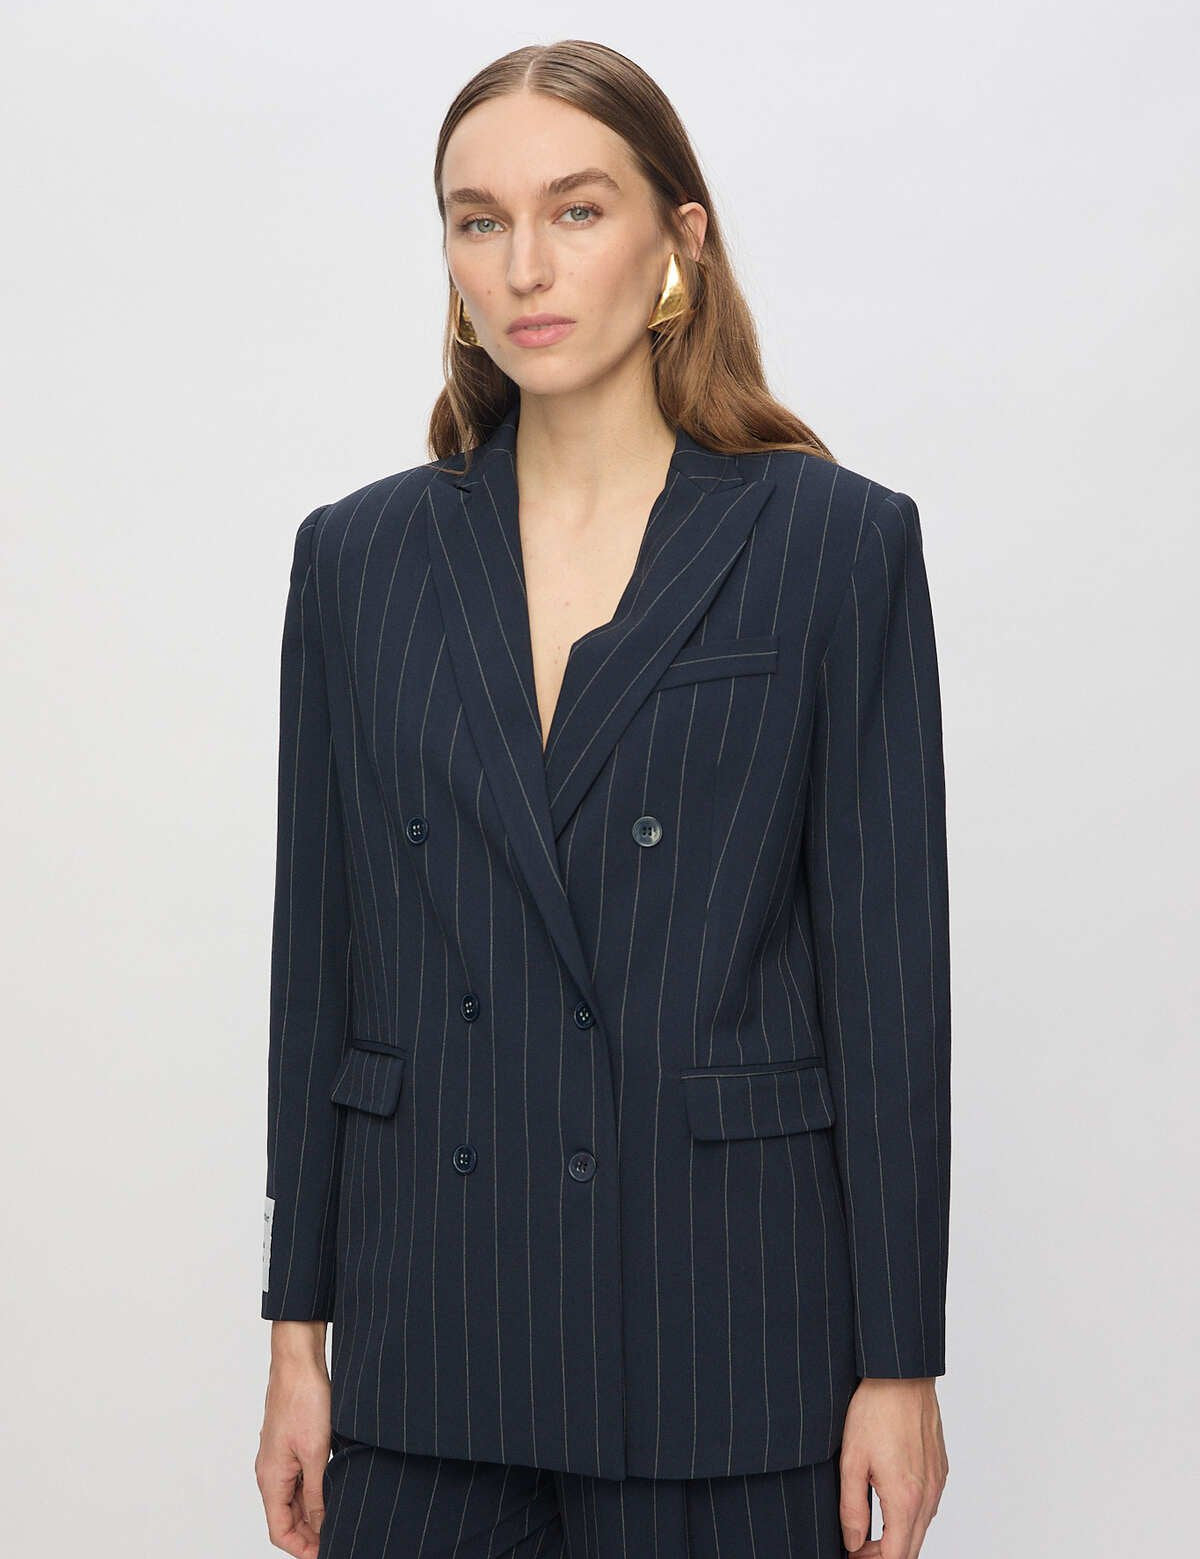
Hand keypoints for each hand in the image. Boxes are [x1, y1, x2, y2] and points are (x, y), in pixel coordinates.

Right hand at [255, 1330, 332, 1555]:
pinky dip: (312, 1492)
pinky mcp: (289, 1444)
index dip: (301, 1548)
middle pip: (285, 1518)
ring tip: (339, 1518)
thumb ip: (316, 1493)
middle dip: (309, 1533)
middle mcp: (270, 1472)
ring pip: (292, 1499)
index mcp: (271, 1478)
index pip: (280, 1530)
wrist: (298, 1361)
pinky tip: (332, 1490)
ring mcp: (279, 1458)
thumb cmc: (302, 1399)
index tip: (325, 1552)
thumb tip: (320, 1525)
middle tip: (337, 1537)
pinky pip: (297, 1479)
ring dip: (311, 1513)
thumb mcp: (315, 1452)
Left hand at [839, 1378, 947, 1557]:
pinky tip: (890, 1504)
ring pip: (922, 1528)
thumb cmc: (875, 1411)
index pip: (896, 1556)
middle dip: (885, 1555)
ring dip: (899, 1538)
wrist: (902, 1376)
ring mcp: (937, 1482)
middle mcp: (928, 1495)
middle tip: (858, 1548)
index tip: (853, 1555)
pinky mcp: (940, 1469)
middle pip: (912, 1549)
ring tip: (870, 1530)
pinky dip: (911, 1517)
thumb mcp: (852, 1460)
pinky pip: (929, 1506)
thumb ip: (852, 1508)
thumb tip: (853, 1542)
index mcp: (905, 1498)